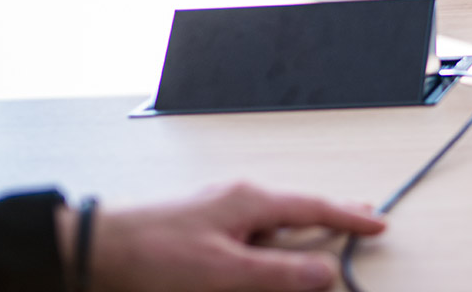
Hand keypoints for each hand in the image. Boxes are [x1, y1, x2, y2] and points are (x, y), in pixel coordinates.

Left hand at [57, 183, 385, 291]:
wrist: (94, 249)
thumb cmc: (152, 256)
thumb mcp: (224, 272)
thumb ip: (278, 273)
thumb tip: (324, 273)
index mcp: (249, 201)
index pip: (314, 206)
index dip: (348, 217)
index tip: (377, 223)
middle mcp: (237, 198)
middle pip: (297, 205)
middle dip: (331, 212)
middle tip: (362, 215)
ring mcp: (217, 210)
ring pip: (274, 218)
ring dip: (302, 227)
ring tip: (323, 231)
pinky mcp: (200, 227)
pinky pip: (250, 228)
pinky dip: (273, 237)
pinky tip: (269, 248)